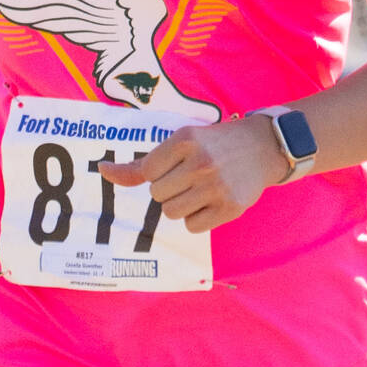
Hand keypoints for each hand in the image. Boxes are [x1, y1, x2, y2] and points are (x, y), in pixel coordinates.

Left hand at [97, 116, 286, 233]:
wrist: (264, 147)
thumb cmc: (215, 144)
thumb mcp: (181, 142)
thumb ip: (141, 163)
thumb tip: (102, 170)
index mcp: (185, 139)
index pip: (147, 172)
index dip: (161, 171)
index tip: (181, 163)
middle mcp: (200, 161)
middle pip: (157, 195)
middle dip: (171, 189)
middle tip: (193, 176)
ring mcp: (216, 186)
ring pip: (172, 212)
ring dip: (182, 205)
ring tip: (202, 189)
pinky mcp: (230, 207)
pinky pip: (192, 227)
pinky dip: (198, 218)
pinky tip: (213, 201)